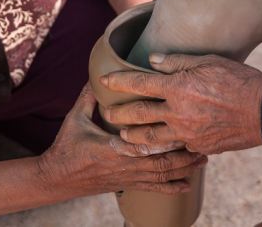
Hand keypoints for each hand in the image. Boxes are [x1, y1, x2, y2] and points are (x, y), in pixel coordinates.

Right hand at [37, 84, 205, 195]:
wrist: (57, 178)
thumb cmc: (67, 146)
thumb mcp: (75, 118)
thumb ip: (89, 97)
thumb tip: (99, 75)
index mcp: (113, 146)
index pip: (144, 140)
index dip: (167, 135)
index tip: (185, 123)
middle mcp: (125, 163)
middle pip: (162, 160)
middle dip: (185, 152)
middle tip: (204, 140)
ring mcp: (128, 177)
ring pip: (162, 174)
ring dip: (184, 167)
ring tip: (203, 159)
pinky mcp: (127, 185)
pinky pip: (153, 188)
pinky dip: (172, 187)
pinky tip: (187, 185)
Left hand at [100, 54, 261, 154]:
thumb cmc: (240, 81)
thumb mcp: (210, 62)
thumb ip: (179, 62)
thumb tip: (154, 60)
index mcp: (179, 87)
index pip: (140, 83)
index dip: (120, 81)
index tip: (105, 80)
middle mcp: (178, 112)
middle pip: (139, 114)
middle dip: (119, 113)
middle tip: (107, 113)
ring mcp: (187, 133)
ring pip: (151, 138)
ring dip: (133, 137)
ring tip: (122, 136)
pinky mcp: (198, 146)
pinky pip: (175, 147)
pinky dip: (163, 146)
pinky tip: (157, 146)